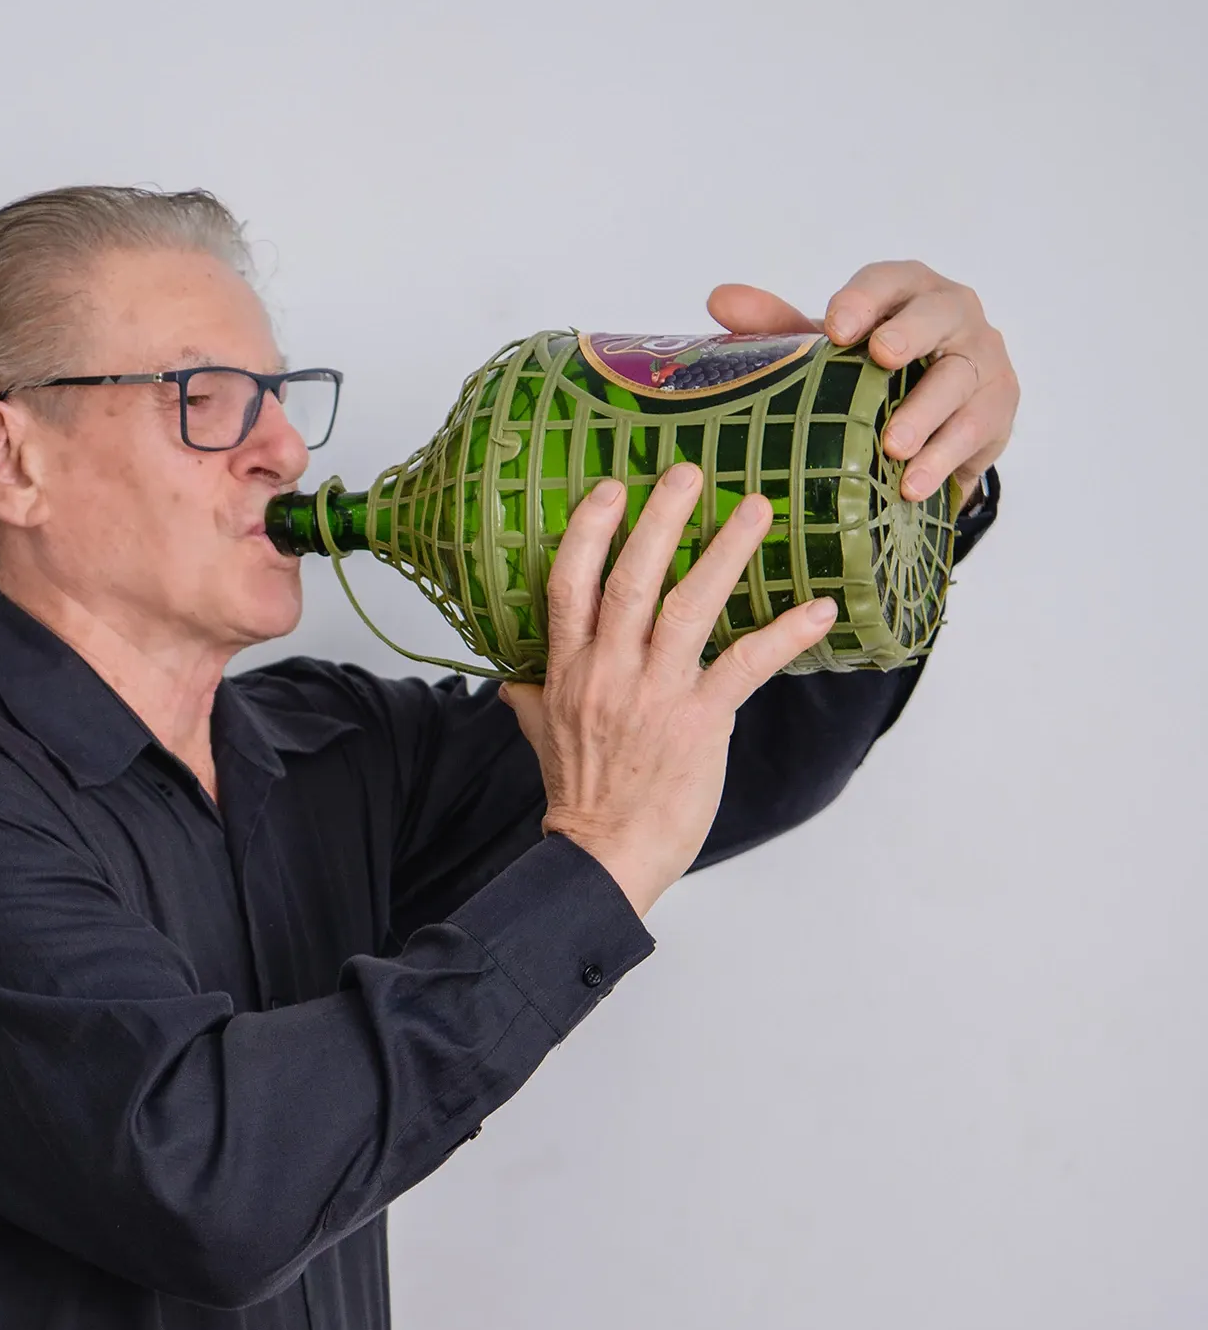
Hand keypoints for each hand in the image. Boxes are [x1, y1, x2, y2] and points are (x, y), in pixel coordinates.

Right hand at [502, 467, 836, 918]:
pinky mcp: (699, 722)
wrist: (602, 858)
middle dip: (661, 519)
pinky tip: (819, 610)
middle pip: (632, 578)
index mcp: (570, 671)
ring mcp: (655, 695)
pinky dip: (786, 633)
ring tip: (756, 509)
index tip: (611, 488)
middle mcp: (610, 673)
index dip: (589, 531)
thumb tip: (510, 679)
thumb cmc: (581, 801)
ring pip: (689, 606)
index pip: (569, 584)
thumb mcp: (541, 740)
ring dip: (726, 552)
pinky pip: (747, 664)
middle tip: (689, 471)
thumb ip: (532, 699)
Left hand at [707, 263, 1017, 500]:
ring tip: (894, 447)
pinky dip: (942, 458)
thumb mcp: (827, 353)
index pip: (891, 280)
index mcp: (908, 291)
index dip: (866, 298)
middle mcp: (953, 314)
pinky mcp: (998, 407)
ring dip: (925, 413)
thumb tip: (717, 298)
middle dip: (910, 333)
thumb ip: (779, 328)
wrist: (934, 427)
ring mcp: (981, 359)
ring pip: (958, 377)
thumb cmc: (873, 378)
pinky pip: (974, 429)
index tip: (837, 326)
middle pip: (939, 314)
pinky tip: (913, 485)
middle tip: (882, 357)